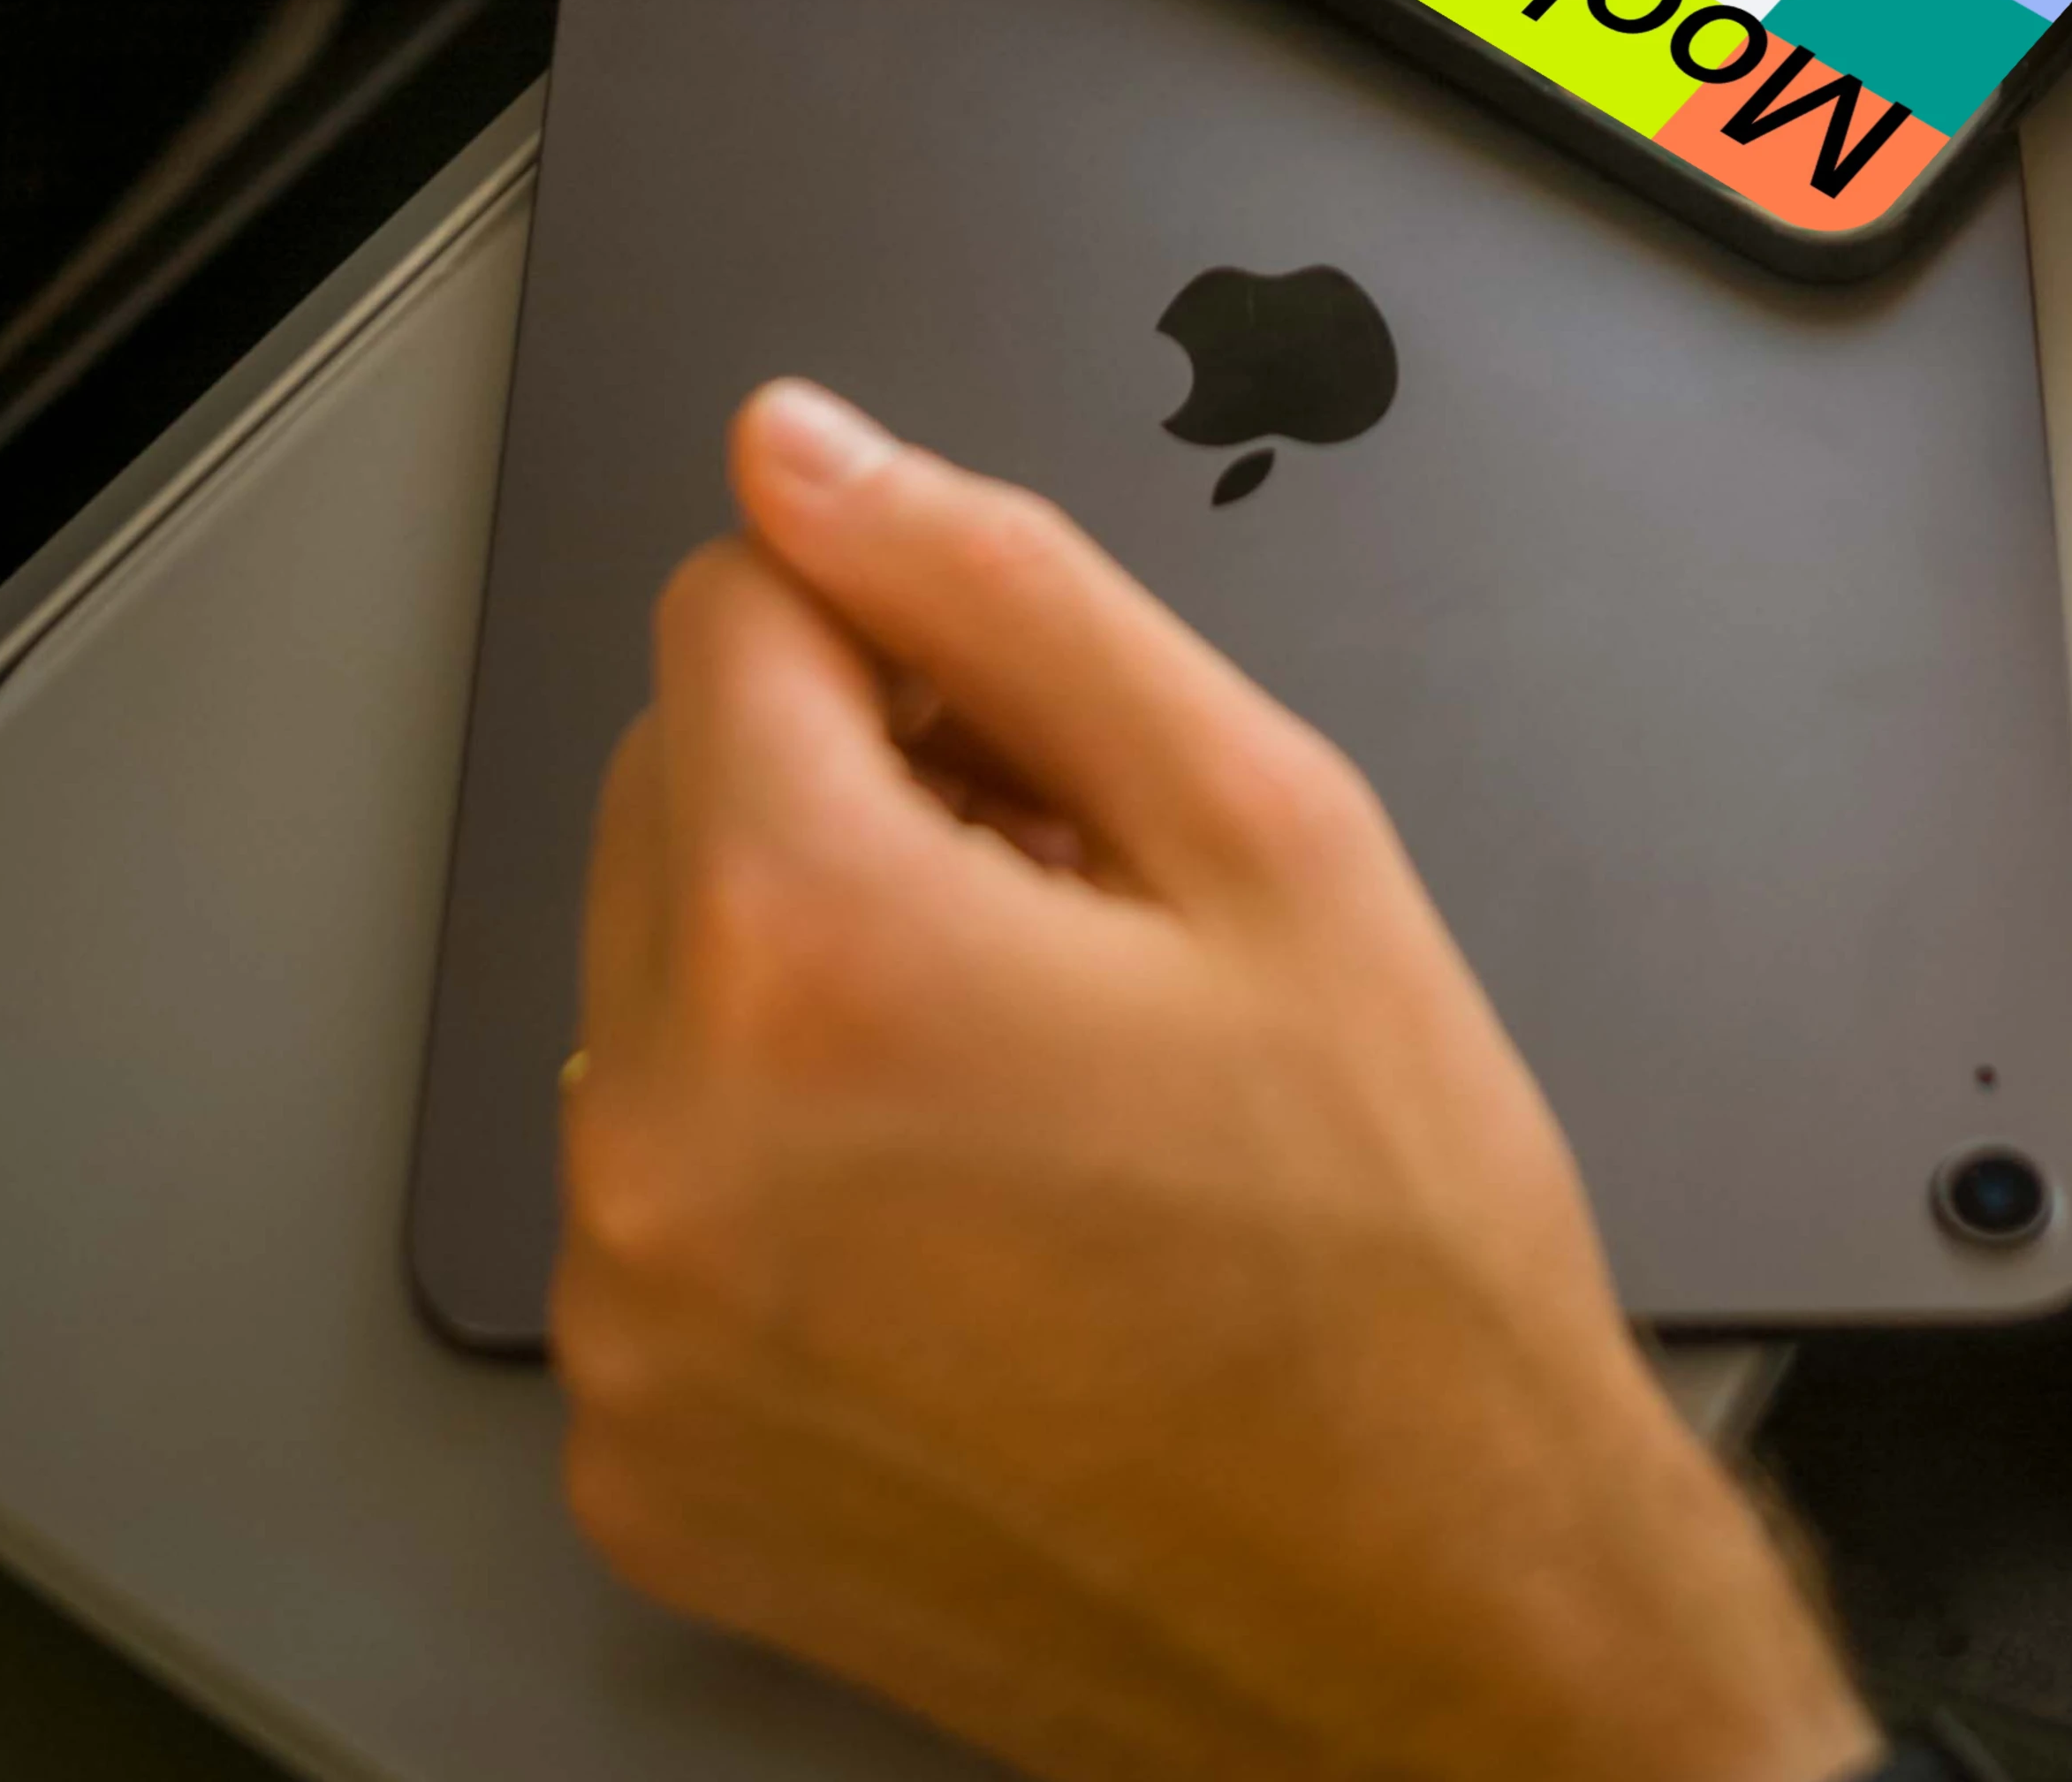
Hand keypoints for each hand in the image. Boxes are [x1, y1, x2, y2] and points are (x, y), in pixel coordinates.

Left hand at [554, 380, 1873, 1781]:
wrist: (1438, 1617)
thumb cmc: (1394, 1260)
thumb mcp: (1272, 837)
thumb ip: (1007, 597)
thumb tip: (806, 455)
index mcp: (813, 945)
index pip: (728, 606)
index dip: (904, 644)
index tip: (1024, 757)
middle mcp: (664, 1143)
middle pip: (669, 798)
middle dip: (849, 810)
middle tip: (1071, 939)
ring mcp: (634, 1328)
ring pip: (652, 1011)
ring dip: (802, 1001)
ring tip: (1031, 1110)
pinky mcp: (640, 1464)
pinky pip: (654, 1217)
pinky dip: (774, 1196)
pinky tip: (966, 1249)